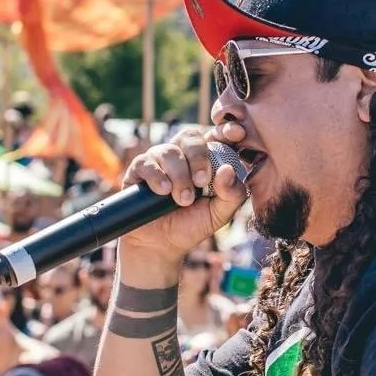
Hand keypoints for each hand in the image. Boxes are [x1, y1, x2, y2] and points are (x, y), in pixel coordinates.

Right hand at [115, 126, 247, 277]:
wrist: (161, 245)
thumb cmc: (191, 225)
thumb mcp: (219, 214)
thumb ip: (232, 194)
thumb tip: (228, 170)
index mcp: (205, 159)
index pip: (216, 135)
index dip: (226, 130)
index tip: (237, 133)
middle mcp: (182, 154)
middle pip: (191, 136)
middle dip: (199, 157)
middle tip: (202, 182)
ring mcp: (159, 160)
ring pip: (170, 151)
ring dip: (180, 176)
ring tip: (182, 199)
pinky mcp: (139, 169)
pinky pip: (147, 163)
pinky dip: (158, 177)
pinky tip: (163, 192)